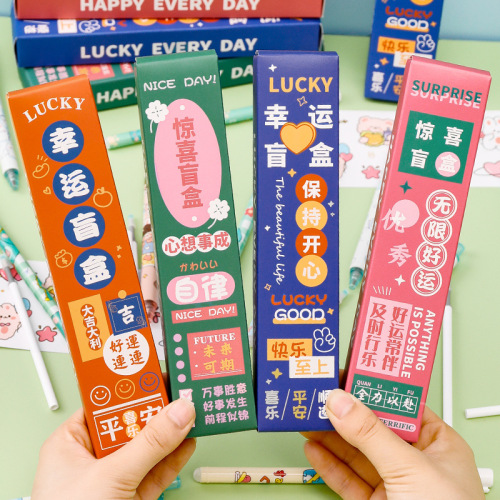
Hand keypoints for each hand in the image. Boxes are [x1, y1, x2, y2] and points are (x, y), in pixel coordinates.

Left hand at [32, 398, 195, 499]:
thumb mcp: (110, 476)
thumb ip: (148, 444)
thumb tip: (180, 411)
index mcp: (72, 443)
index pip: (106, 403)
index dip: (132, 386)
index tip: (159, 372)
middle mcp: (93, 458)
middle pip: (132, 422)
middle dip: (158, 408)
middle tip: (182, 389)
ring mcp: (115, 478)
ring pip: (149, 446)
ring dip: (172, 430)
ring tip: (193, 410)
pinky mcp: (133, 497)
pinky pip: (158, 471)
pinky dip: (176, 457)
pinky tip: (189, 440)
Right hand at [302, 389, 482, 498]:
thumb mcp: (410, 470)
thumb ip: (372, 434)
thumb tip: (341, 402)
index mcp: (439, 445)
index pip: (399, 405)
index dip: (371, 388)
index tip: (345, 375)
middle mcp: (416, 463)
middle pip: (372, 427)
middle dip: (343, 411)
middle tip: (318, 394)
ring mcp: (394, 485)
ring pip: (355, 452)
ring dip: (329, 434)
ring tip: (308, 415)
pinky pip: (347, 479)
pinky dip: (327, 464)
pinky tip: (313, 448)